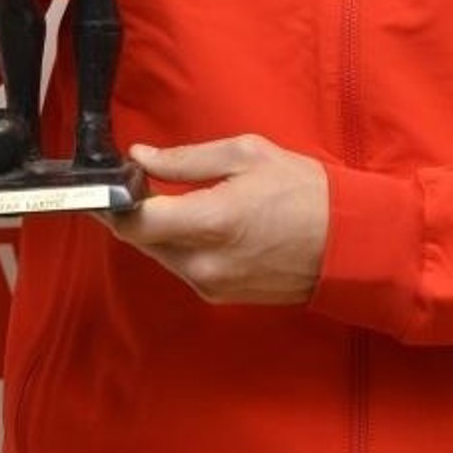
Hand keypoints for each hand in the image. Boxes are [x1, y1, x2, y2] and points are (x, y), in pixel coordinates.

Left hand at [103, 134, 327, 304]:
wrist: (346, 243)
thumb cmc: (302, 190)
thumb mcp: (246, 155)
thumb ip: (186, 158)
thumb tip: (140, 156)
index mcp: (210, 222)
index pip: (136, 222)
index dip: (112, 201)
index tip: (106, 181)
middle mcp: (204, 263)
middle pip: (141, 241)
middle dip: (131, 212)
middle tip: (132, 182)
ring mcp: (211, 285)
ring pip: (159, 255)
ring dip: (155, 229)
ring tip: (163, 197)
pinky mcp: (219, 297)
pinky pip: (182, 267)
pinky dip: (177, 244)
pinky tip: (192, 222)